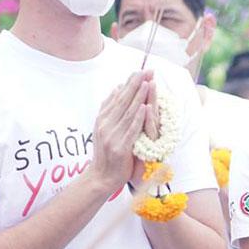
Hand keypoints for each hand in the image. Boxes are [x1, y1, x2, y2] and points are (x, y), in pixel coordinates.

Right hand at [88, 71, 152, 192]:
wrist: (101, 177)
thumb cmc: (106, 152)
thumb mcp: (104, 127)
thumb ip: (110, 109)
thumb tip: (117, 88)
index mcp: (103, 118)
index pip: (117, 96)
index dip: (129, 83)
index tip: (140, 70)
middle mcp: (105, 124)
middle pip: (123, 101)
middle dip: (136, 84)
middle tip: (147, 70)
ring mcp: (112, 135)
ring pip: (128, 112)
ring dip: (139, 97)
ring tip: (148, 83)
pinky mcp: (120, 147)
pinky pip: (131, 130)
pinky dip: (138, 118)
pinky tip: (145, 107)